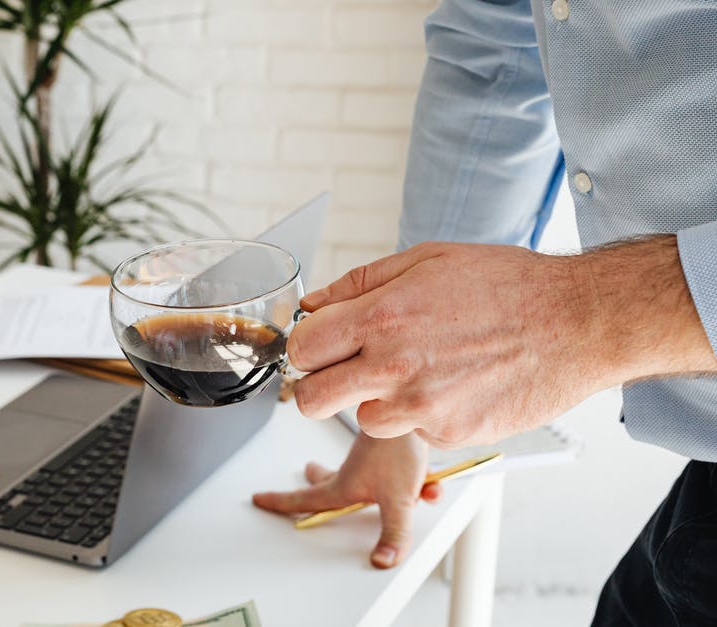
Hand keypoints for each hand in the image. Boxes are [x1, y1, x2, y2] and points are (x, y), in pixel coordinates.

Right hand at [253, 432, 441, 568]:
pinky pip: (397, 474)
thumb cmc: (396, 447)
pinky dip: (414, 482)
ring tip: (373, 490)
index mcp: (343, 486)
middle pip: (328, 481)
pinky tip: (430, 487)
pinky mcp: (390, 453)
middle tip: (307, 473)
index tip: (259, 498)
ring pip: (361, 475)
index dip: (279, 502)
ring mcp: (371, 461)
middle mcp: (353, 473)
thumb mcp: (398, 499)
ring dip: (368, 484)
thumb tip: (383, 560)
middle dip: (316, 480)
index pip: (304, 500)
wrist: (413, 411)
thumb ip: (395, 533)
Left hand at [287, 242, 599, 447]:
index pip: (302, 349)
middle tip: (343, 371)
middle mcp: (394, 366)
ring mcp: (422, 407)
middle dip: (319, 386)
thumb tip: (312, 304)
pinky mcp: (450, 434)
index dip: (306, 347)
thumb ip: (358, 284)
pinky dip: (422, 415)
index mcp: (382, 317)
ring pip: (361, 421)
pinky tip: (453, 384)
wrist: (576, 323)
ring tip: (417, 371)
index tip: (320, 345)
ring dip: (376, 402)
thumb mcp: (426, 260)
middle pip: (311, 400)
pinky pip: (412, 432)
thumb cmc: (507, 286)